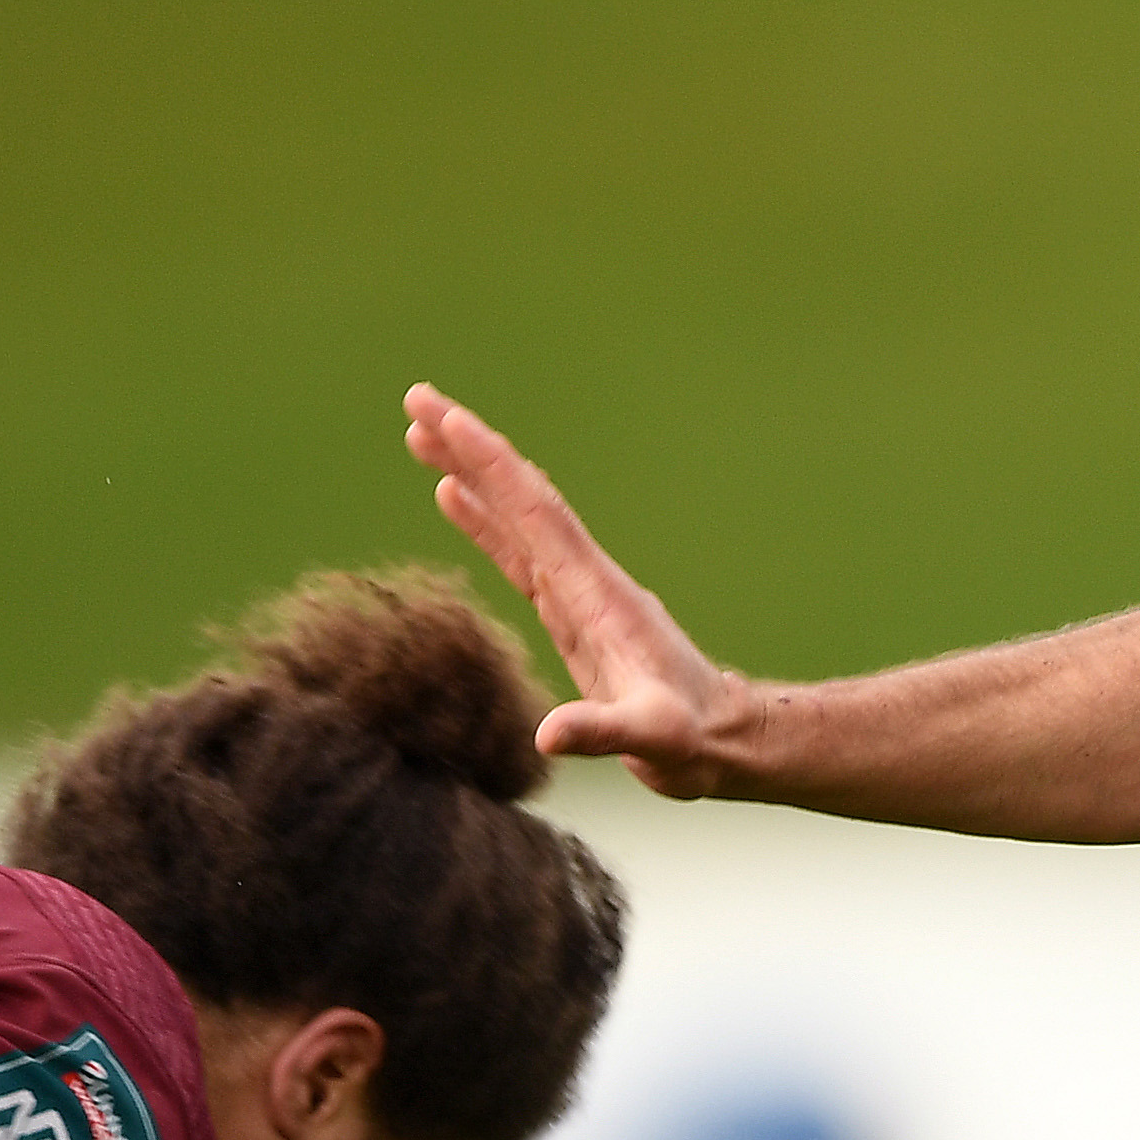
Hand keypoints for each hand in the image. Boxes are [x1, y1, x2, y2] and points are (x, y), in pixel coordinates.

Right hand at [404, 384, 747, 796]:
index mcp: (598, 593)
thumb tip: (549, 736)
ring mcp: (578, 591)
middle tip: (416, 399)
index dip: (493, 467)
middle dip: (470, 449)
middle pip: (522, 498)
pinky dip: (485, 520)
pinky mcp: (571, 612)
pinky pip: (519, 552)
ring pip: (516, 517)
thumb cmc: (692, 738)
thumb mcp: (652, 739)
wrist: (722, 740)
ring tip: (420, 432)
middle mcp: (586, 578)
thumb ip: (604, 732)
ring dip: (471, 474)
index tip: (446, 420)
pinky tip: (453, 495)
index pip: (537, 514)